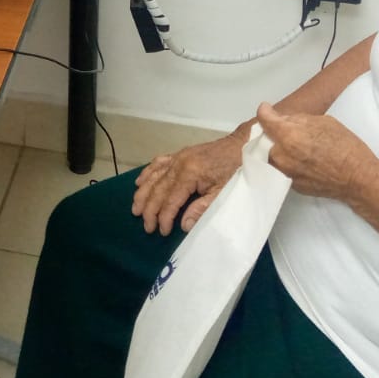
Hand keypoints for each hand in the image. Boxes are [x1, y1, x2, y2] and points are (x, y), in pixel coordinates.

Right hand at [131, 128, 248, 234]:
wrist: (243, 146)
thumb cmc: (236, 171)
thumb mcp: (223, 193)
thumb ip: (201, 209)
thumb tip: (183, 225)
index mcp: (190, 174)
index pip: (171, 200)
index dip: (164, 217)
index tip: (161, 231)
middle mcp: (179, 164)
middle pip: (158, 189)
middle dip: (150, 209)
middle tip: (146, 226)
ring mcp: (178, 157)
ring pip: (154, 176)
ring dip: (143, 193)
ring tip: (135, 208)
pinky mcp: (180, 154)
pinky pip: (158, 163)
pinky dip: (147, 173)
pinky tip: (140, 182)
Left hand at [256, 102, 378, 203]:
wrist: (358, 179)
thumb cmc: (345, 147)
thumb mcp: (324, 122)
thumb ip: (298, 120)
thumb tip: (284, 120)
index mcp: (288, 136)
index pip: (264, 119)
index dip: (265, 111)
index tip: (267, 109)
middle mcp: (281, 156)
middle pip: (264, 139)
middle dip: (273, 132)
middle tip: (287, 129)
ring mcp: (284, 173)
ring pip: (270, 156)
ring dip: (277, 148)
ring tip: (293, 145)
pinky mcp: (290, 184)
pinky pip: (281, 169)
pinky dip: (285, 162)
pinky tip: (301, 159)